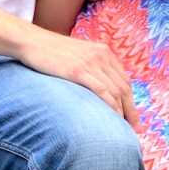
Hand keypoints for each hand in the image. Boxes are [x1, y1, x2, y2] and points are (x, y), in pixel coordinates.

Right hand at [21, 32, 140, 129]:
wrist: (32, 41)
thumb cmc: (50, 51)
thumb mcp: (77, 53)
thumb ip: (90, 65)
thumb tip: (96, 85)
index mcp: (103, 51)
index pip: (124, 80)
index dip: (130, 100)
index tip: (132, 116)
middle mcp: (101, 55)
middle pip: (124, 87)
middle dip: (131, 109)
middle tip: (136, 128)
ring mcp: (91, 62)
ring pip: (115, 91)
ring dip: (123, 111)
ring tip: (125, 128)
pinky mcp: (79, 70)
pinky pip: (102, 91)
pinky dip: (111, 106)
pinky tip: (113, 117)